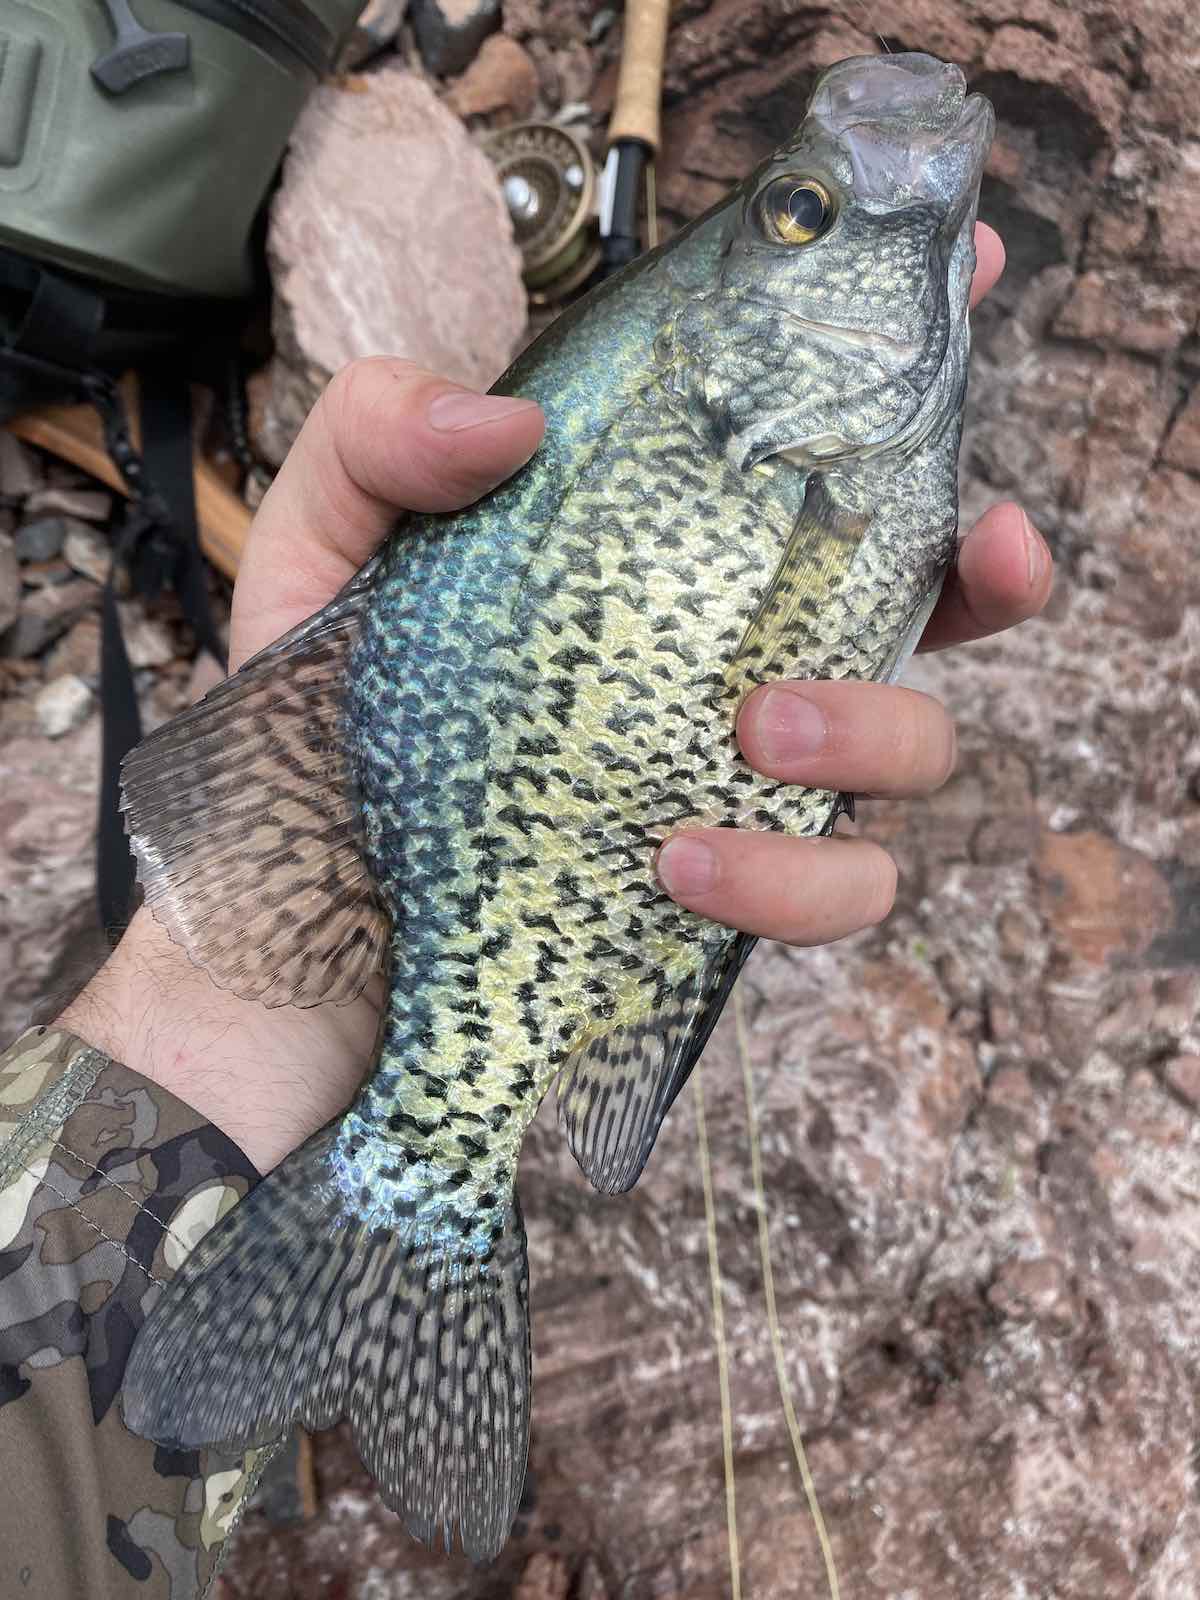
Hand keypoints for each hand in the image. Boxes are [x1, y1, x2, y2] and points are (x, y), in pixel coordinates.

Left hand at [57, 224, 1050, 1171]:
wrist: (289, 948)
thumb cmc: (309, 743)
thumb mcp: (316, 565)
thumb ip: (377, 445)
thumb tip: (511, 415)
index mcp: (656, 559)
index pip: (803, 455)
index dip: (908, 371)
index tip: (980, 273)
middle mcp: (724, 662)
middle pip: (923, 601)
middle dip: (988, 568)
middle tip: (975, 547)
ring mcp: (742, 787)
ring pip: (914, 748)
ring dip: (876, 723)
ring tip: (756, 727)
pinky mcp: (732, 904)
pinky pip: (836, 889)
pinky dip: (789, 876)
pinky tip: (683, 864)